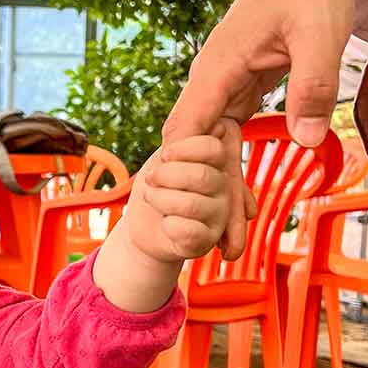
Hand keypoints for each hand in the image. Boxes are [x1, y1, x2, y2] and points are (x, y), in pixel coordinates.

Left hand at [127, 130, 231, 264]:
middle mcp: (224, 189)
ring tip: (153, 199)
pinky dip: (168, 226)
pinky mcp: (206, 240)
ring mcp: (218, 216)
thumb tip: (217, 126)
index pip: (214, 150)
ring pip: (192, 204)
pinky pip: (189, 231)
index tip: (164, 155)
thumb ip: (185, 139)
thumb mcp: (165, 157)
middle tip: (151, 179)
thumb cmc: (156, 186)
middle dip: (165, 176)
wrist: (142, 227)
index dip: (184, 150)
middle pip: (202, 176)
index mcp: (216, 164)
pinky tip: (165, 224)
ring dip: (160, 200)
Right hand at [163, 0, 352, 256]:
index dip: (187, 177)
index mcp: (217, 72)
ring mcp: (220, 88)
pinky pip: (227, 140)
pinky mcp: (237, 90)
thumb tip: (308, 140)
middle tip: (220, 248)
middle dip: (203, 201)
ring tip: (232, 238)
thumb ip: (314, 85)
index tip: (199, 216)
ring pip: (209, 151)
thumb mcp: (321, 34)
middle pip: (193, 154)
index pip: (184, 135)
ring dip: (218, 192)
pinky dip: (232, 171)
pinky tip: (244, 201)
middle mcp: (209, 84)